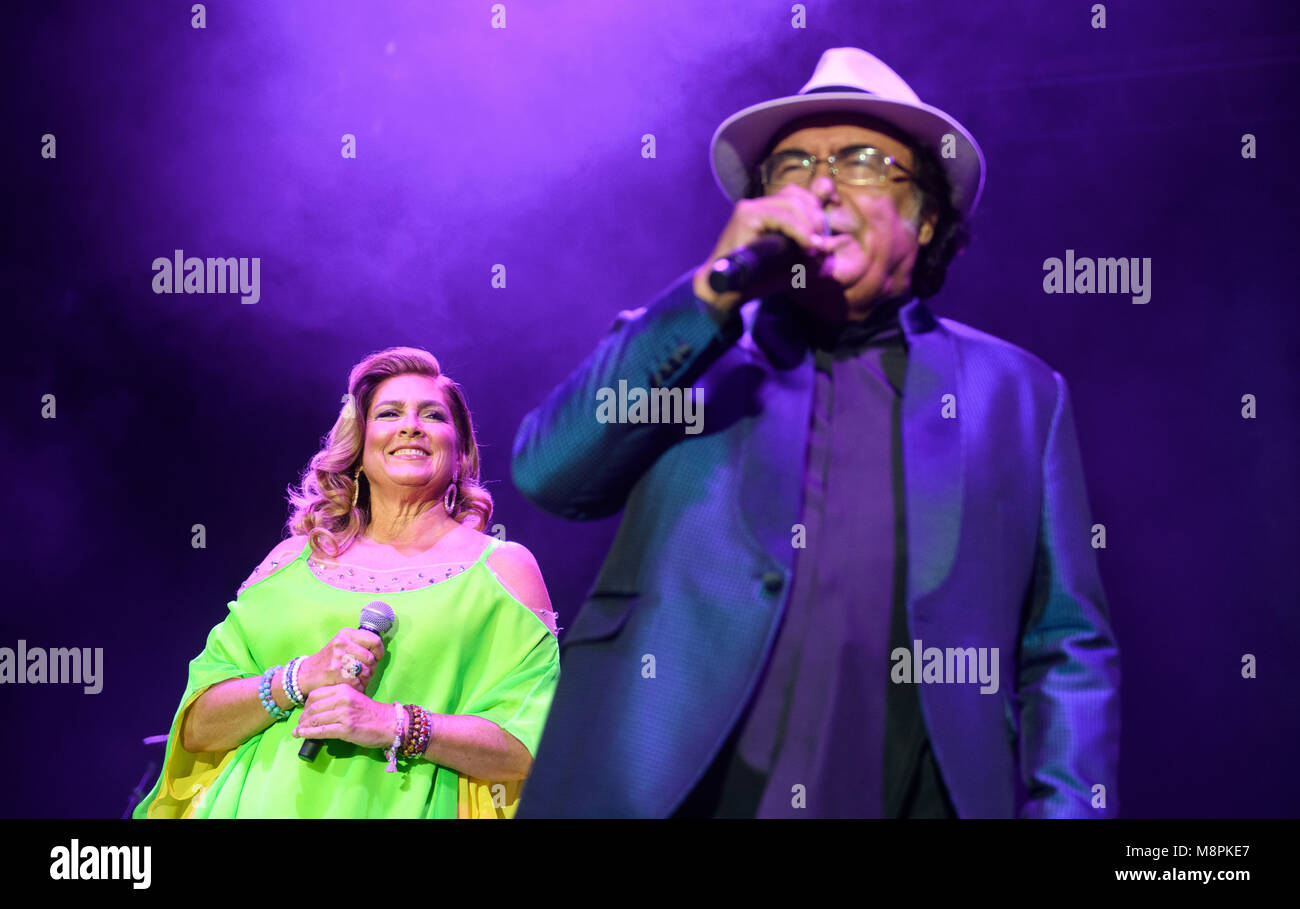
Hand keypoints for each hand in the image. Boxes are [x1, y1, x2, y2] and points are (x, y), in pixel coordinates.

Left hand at [291, 685, 396, 748]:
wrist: (389, 724)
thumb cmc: (371, 712)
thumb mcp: (354, 698)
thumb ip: (338, 699)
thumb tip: (318, 709)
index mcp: (344, 689)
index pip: (316, 694)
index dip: (306, 704)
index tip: (304, 712)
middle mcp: (342, 699)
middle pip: (313, 707)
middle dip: (303, 717)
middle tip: (299, 724)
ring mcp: (344, 714)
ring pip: (315, 719)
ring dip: (303, 727)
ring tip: (297, 732)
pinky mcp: (346, 729)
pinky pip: (322, 731)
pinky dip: (309, 734)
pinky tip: (303, 735)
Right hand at [298, 628, 383, 695]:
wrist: (306, 674)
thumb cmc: (329, 660)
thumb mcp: (342, 645)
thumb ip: (359, 644)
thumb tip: (379, 651)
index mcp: (345, 634)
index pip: (374, 640)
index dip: (379, 652)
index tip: (376, 658)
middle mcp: (341, 643)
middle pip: (371, 659)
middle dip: (371, 669)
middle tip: (364, 673)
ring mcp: (338, 658)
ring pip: (366, 672)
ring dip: (365, 680)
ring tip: (358, 680)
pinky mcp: (336, 673)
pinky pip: (358, 683)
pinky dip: (358, 688)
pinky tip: (352, 686)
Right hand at [693, 184, 829, 311]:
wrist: (727, 291)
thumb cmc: (759, 277)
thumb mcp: (794, 261)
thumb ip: (813, 248)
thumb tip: (837, 240)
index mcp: (768, 211)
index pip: (799, 191)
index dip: (820, 193)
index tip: (836, 204)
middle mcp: (758, 205)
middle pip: (798, 194)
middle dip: (816, 216)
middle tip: (820, 244)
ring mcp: (751, 208)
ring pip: (792, 202)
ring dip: (809, 224)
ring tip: (814, 247)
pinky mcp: (746, 216)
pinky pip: (782, 217)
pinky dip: (799, 231)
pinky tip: (808, 245)